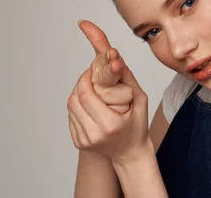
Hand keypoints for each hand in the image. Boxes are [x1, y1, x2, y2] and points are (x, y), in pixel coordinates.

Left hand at [67, 20, 151, 164]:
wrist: (130, 153)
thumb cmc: (137, 125)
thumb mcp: (140, 100)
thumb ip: (127, 78)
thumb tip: (115, 57)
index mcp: (110, 125)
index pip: (86, 96)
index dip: (85, 79)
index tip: (91, 70)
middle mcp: (94, 134)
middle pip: (74, 100)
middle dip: (80, 83)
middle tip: (89, 76)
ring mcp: (84, 140)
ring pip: (70, 107)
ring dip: (77, 93)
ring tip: (90, 88)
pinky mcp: (78, 142)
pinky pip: (71, 116)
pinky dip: (77, 106)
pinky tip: (89, 103)